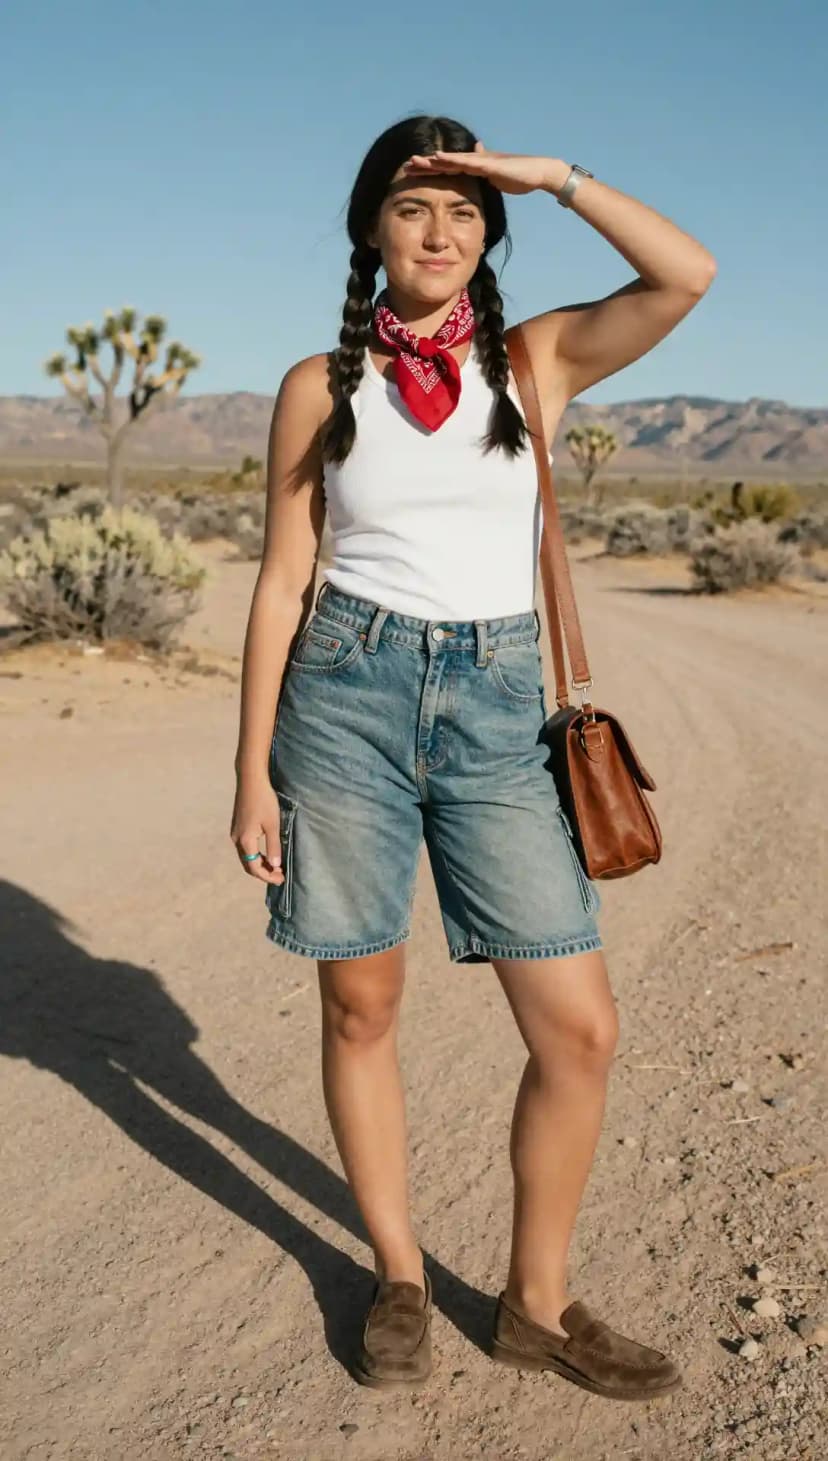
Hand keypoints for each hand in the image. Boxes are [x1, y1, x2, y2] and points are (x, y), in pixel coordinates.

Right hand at [229, 776, 284, 884]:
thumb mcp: (273, 824)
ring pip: (246, 856)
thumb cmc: (264, 800)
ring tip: (275, 866)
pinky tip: (266, 853)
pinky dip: (255, 854)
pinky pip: (245, 848)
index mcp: (245, 841)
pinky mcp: (237, 827)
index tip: (281, 879)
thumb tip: (275, 866)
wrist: (250, 780)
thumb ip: (273, 846)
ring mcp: (235, 833)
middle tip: (279, 875)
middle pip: (247, 864)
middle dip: (263, 872)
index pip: (254, 867)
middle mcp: (236, 839)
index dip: (267, 876)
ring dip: (259, 864)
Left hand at [403, 140, 553, 196]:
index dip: (430, 171)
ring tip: (414, 161)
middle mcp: (475, 160)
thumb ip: (484, 177)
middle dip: (424, 165)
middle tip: (404, 166)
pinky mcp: (489, 163)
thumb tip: (476, 172)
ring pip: (451, 160)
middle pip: (444, 162)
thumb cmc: (519, 177)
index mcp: (474, 167)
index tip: (412, 174)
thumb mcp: (496, 179)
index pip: (447, 169)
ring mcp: (481, 160)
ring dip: (432, 160)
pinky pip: (466, 161)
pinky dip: (451, 159)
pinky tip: (437, 158)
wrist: (538, 173)